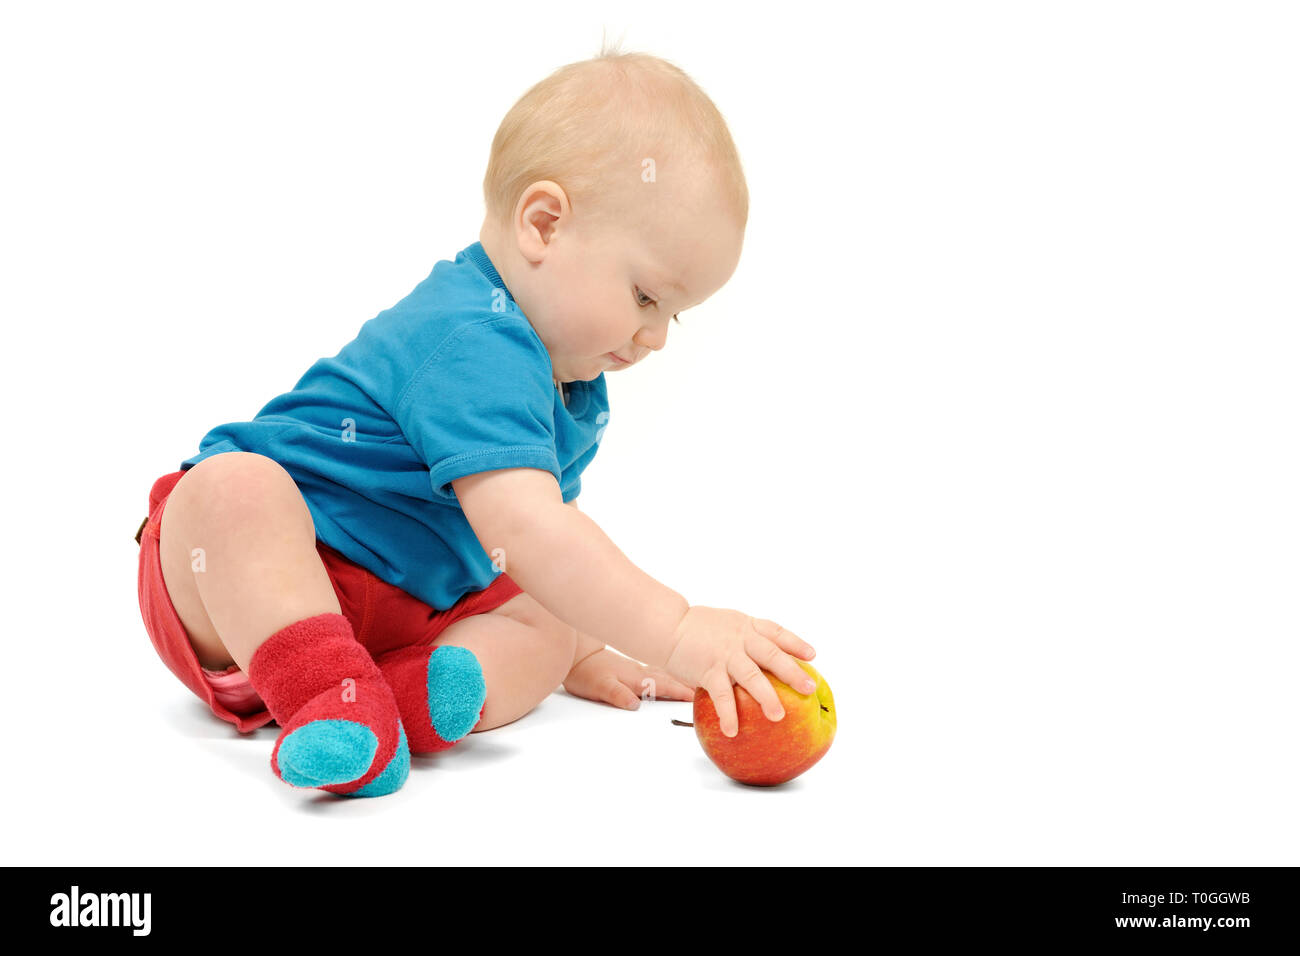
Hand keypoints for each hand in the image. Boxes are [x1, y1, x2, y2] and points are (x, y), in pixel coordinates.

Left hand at [563, 647, 694, 709]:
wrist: (575, 655)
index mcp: (636, 678)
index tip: (701, 695)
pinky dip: (671, 673)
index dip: (683, 692)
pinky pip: (659, 671)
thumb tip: (634, 704)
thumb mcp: (599, 687)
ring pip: (667, 673)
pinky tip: (676, 674)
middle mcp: (641, 672)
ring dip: (683, 677)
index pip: (664, 686)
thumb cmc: (586, 673)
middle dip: (690, 683)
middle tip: (711, 687)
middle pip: (671, 678)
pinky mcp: (633, 668)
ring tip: (700, 680)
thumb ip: (617, 694)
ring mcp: (638, 668)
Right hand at [663, 606, 816, 737]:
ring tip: (778, 717)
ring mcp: (726, 655)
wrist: (667, 625)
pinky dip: (728, 713)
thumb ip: (743, 638)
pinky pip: (721, 695)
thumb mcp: (726, 624)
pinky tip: (732, 730)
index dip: (795, 644)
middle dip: (793, 672)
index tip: (812, 655)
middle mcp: (740, 639)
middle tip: (809, 688)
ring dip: (767, 698)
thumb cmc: (695, 628)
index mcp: (746, 626)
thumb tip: (760, 659)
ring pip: (752, 677)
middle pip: (773, 655)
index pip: (776, 632)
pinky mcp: (708, 670)